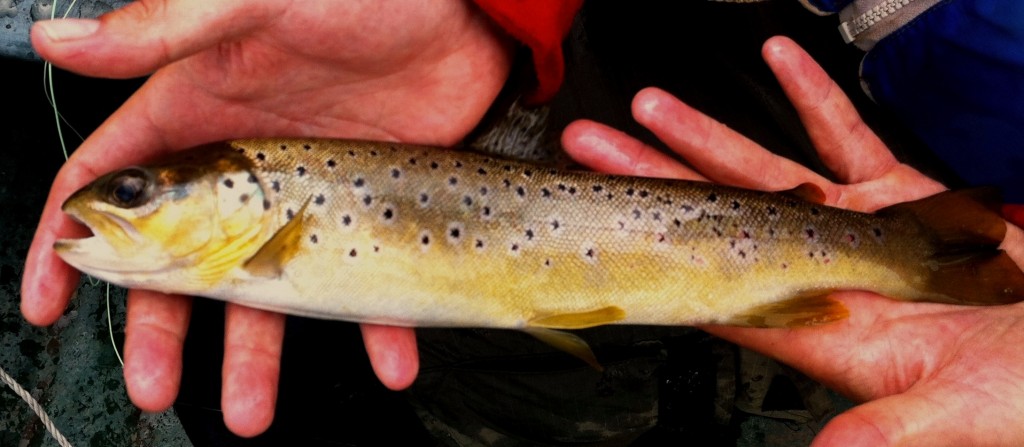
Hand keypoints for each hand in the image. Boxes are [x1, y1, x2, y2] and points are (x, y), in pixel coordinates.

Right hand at [23, 0, 511, 436]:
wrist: (466, 14)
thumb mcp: (260, 3)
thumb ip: (169, 27)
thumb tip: (57, 40)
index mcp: (203, 113)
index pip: (115, 180)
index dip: (73, 241)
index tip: (47, 299)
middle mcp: (248, 167)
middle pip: (188, 259)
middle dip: (165, 327)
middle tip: (154, 385)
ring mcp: (312, 195)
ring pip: (271, 287)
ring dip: (261, 354)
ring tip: (250, 410)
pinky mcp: (373, 207)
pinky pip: (373, 279)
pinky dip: (380, 326)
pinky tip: (390, 361)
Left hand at [562, 36, 1023, 445]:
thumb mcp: (959, 409)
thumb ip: (889, 429)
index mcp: (818, 327)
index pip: (712, 288)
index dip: (653, 255)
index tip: (601, 220)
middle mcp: (820, 275)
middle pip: (715, 219)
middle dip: (655, 179)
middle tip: (592, 143)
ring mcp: (853, 229)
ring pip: (768, 173)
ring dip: (711, 136)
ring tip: (654, 103)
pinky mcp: (899, 197)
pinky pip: (847, 138)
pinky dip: (813, 99)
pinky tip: (778, 60)